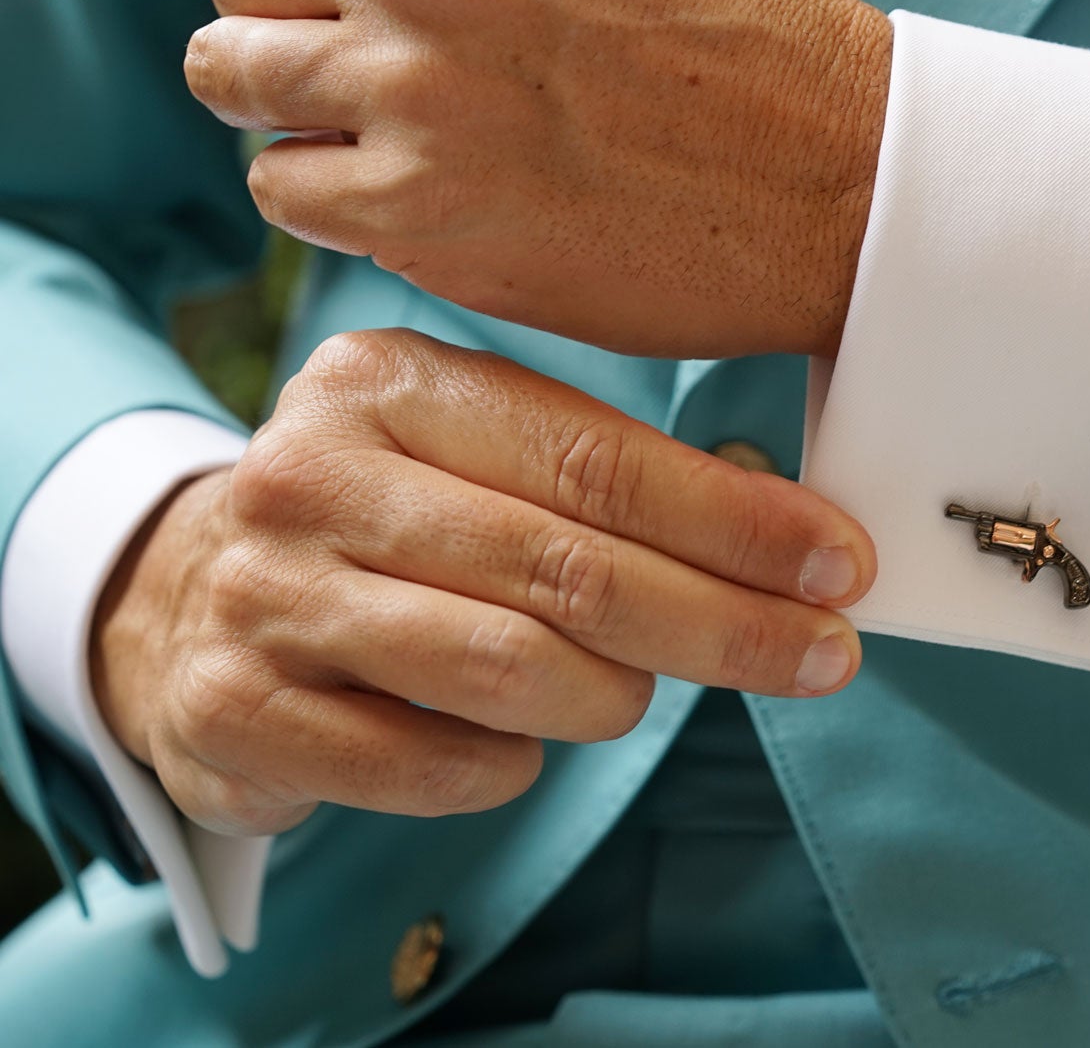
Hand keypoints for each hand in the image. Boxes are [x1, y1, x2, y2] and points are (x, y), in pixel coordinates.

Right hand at [91, 329, 873, 835]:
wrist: (190, 601)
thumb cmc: (391, 522)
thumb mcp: (477, 458)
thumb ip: (606, 479)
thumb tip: (796, 536)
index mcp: (389, 382)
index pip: (597, 458)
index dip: (735, 520)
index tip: (840, 567)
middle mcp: (314, 472)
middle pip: (569, 568)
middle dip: (724, 622)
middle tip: (825, 656)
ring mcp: (263, 592)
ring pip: (509, 668)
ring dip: (613, 697)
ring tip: (632, 694)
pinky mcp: (234, 709)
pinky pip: (433, 764)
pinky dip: (508, 766)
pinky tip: (517, 743)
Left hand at [185, 0, 891, 359]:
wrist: (846, 181)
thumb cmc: (758, 41)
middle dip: (282, 14)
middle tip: (355, 60)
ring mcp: (413, 81)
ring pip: (230, 75)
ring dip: (287, 105)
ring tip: (372, 130)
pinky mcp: (420, 206)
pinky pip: (280, 187)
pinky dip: (322, 195)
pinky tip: (402, 193)